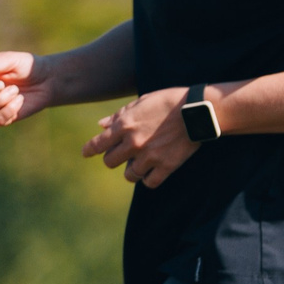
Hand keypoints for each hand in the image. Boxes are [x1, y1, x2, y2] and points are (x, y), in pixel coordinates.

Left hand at [81, 86, 199, 187]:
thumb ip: (119, 115)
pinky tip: (152, 172)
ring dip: (131, 170)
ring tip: (139, 164)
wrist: (198, 110)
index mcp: (125, 125)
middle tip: (122, 155)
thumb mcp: (141, 102)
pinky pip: (149, 183)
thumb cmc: (169, 101)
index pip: (98, 144)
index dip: (89, 150)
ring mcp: (149, 157)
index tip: (86, 153)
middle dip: (114, 158)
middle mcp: (133, 143)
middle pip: (110, 162)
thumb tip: (101, 126)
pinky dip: (148, 179)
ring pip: (129, 176)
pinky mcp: (165, 166)